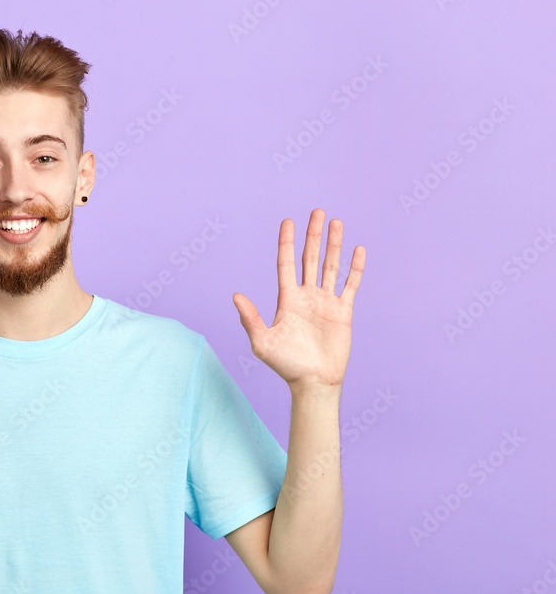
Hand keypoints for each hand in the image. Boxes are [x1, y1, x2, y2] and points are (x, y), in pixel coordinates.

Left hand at [232, 209, 364, 391]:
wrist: (313, 382)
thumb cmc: (285, 364)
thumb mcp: (262, 342)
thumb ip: (250, 318)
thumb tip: (236, 296)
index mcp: (287, 299)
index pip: (286, 263)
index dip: (287, 242)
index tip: (288, 221)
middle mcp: (306, 296)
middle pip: (309, 258)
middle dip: (313, 235)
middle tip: (317, 211)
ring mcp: (325, 302)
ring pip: (330, 266)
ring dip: (333, 244)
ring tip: (336, 222)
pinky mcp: (343, 312)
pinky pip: (350, 285)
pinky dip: (355, 268)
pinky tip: (358, 250)